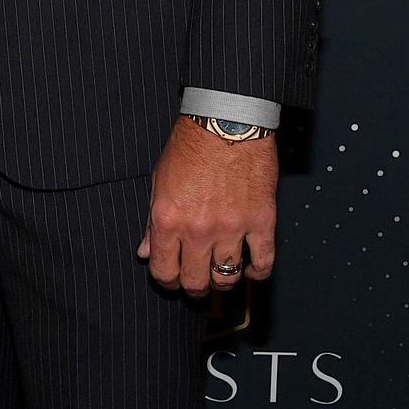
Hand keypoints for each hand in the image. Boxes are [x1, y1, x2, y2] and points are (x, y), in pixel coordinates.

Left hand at [138, 116, 276, 296]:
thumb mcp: (159, 182)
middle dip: (193, 287)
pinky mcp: (261, 220)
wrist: (226, 122)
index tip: (172, 279)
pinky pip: (263, 261)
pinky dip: (257, 272)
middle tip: (197, 282)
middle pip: (195, 281)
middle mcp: (198, 229)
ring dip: (222, 282)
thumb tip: (145, 251)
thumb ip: (152, 222)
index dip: (166, 281)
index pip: (164, 271)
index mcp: (168, 220)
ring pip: (227, 277)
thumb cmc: (190, 147)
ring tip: (221, 275)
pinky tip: (250, 269)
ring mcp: (232, 227)